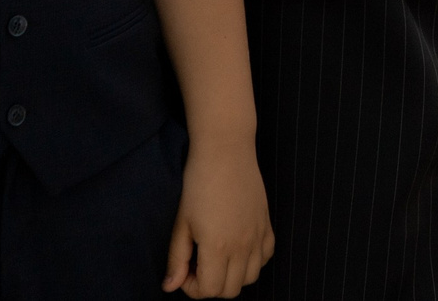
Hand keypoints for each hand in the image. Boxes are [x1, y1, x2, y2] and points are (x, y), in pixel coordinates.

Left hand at [164, 136, 271, 296]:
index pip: (209, 291)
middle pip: (230, 291)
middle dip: (211, 286)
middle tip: (198, 264)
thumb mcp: (182, 222)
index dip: (192, 287)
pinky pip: (266, 257)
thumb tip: (170, 287)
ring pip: (251, 278)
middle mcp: (242, 246)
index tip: (184, 269)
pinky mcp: (267, 224)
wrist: (226, 150)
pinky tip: (239, 247)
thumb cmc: (198, 183)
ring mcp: (258, 236)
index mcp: (217, 247)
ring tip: (218, 257)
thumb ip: (177, 258)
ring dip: (233, 276)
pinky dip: (253, 261)